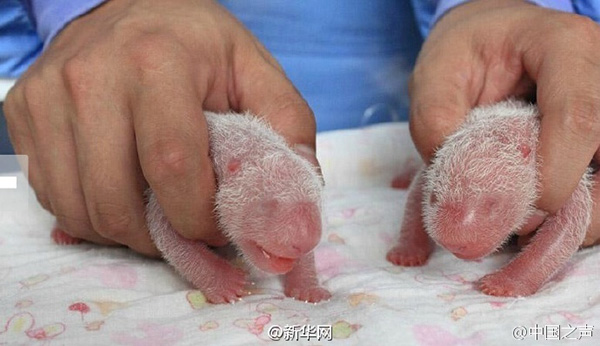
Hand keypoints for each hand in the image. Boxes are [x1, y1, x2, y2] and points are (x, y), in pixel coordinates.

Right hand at [3, 0, 315, 255]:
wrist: (132, 9)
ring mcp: (48, 95)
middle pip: (116, 202)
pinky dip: (90, 214)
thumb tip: (292, 207)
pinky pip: (52, 196)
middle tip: (185, 229)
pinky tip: (120, 191)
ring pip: (79, 210)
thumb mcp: (255, 72)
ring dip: (124, 232)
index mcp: (157, 61)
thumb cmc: (197, 46)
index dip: (198, 218)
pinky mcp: (23, 112)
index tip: (217, 227)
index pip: (172, 165)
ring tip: (155, 212)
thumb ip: (288, 130)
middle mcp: (91, 75)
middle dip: (159, 238)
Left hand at [409, 0, 599, 246]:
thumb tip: (460, 194)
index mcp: (565, 47)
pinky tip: (534, 226)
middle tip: (517, 227)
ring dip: (575, 219)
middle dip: (567, 206)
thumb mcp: (434, 75)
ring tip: (523, 231)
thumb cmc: (464, 54)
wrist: (487, 45)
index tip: (514, 214)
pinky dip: (572, 219)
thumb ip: (437, 123)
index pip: (577, 119)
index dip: (552, 177)